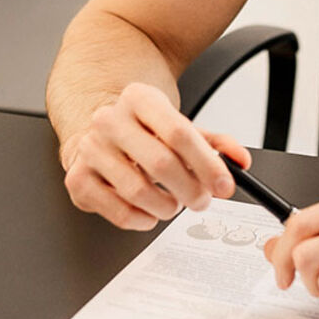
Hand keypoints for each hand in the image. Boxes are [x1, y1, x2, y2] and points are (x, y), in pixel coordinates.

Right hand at [60, 82, 250, 229]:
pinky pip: (119, 212)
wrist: (99, 133)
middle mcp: (109, 120)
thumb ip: (216, 143)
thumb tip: (240, 162)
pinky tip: (149, 211)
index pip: (179, 132)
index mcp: (138, 98)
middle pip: (161, 163)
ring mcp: (90, 149)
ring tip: (173, 203)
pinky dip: (142, 219)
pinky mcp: (78, 179)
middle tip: (202, 200)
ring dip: (167, 207)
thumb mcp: (180, 127)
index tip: (225, 185)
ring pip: (139, 192)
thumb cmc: (143, 133)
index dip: (207, 164)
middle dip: (191, 190)